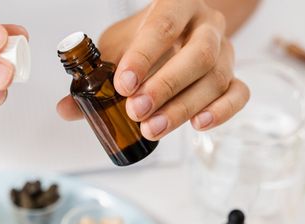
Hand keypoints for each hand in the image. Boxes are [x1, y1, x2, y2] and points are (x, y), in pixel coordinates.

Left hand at [57, 0, 248, 140]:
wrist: (177, 34)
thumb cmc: (144, 40)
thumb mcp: (115, 50)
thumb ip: (93, 78)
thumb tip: (66, 109)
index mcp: (176, 6)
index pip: (163, 25)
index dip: (143, 56)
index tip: (122, 85)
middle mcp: (206, 26)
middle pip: (198, 54)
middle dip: (165, 86)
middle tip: (135, 111)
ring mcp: (225, 51)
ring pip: (216, 78)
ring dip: (182, 108)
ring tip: (151, 129)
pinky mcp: (234, 76)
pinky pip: (238, 94)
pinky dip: (221, 112)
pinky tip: (196, 126)